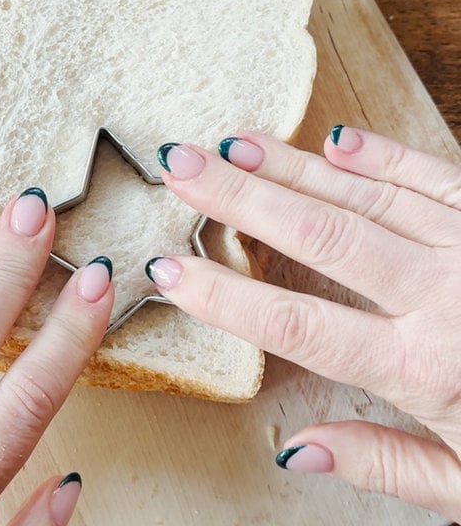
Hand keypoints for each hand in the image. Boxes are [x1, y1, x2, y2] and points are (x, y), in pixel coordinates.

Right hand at [150, 126, 460, 519]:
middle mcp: (443, 296)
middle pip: (318, 236)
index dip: (221, 297)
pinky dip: (381, 155)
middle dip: (237, 198)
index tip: (168, 270)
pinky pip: (433, 175)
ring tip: (229, 144)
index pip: (294, 324)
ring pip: (364, 195)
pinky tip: (332, 140)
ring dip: (289, 167)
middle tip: (179, 167)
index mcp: (425, 368)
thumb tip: (293, 448)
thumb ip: (381, 463)